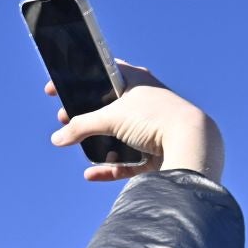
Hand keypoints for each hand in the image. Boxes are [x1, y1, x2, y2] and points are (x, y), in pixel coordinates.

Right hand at [47, 60, 224, 183]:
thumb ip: (81, 126)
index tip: (55, 90)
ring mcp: (151, 128)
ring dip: (98, 143)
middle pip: (108, 108)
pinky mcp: (155, 153)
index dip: (78, 80)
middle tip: (64, 119)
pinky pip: (127, 161)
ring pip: (118, 136)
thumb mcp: (112, 117)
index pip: (101, 74)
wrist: (191, 141)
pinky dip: (109, 167)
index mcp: (136, 80)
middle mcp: (145, 101)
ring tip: (78, 144)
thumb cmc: (155, 117)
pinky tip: (91, 173)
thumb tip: (57, 138)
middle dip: (85, 116)